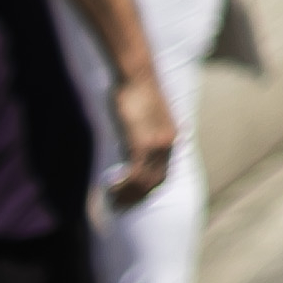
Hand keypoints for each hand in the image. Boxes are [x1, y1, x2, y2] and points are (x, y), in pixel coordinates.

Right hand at [103, 71, 176, 209]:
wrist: (137, 76)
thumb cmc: (137, 93)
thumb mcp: (146, 117)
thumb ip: (145, 133)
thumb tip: (133, 145)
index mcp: (172, 138)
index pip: (164, 174)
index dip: (148, 190)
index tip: (132, 197)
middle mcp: (169, 144)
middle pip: (157, 182)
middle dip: (138, 198)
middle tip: (119, 206)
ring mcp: (157, 144)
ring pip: (146, 182)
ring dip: (128, 195)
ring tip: (113, 200)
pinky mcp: (142, 142)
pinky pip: (135, 173)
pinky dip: (124, 185)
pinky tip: (110, 187)